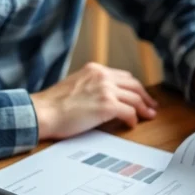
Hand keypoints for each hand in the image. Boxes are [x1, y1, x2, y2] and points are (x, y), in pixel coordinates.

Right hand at [32, 62, 158, 139]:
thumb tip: (101, 99)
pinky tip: (131, 124)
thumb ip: (90, 87)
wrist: (43, 112)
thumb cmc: (53, 105)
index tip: (140, 96)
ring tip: (148, 116)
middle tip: (151, 107)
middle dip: (145, 96)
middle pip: (134, 84)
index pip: (123, 76)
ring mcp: (106, 90)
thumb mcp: (74, 85)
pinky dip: (133, 119)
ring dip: (144, 109)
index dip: (134, 87)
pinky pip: (129, 112)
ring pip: (135, 97)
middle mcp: (102, 76)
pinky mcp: (107, 105)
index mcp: (94, 70)